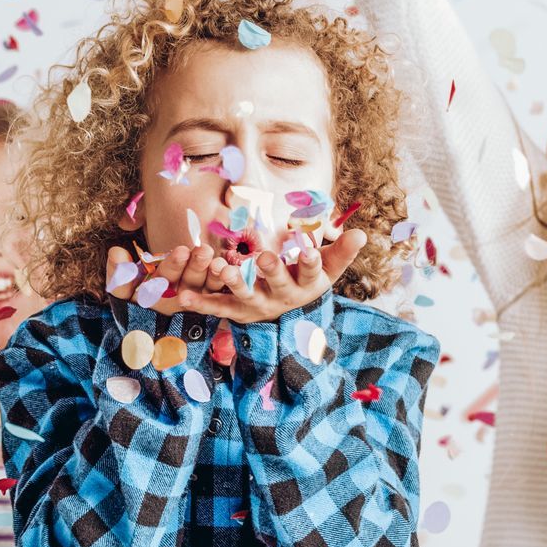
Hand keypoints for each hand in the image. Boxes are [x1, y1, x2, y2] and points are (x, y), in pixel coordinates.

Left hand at [175, 226, 367, 323]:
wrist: (287, 314)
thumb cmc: (307, 279)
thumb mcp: (328, 267)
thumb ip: (342, 251)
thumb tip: (362, 233)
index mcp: (307, 284)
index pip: (313, 272)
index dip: (311, 262)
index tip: (309, 251)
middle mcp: (282, 297)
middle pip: (279, 284)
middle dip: (272, 271)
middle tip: (264, 257)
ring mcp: (257, 305)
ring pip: (246, 296)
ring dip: (235, 283)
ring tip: (224, 270)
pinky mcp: (234, 309)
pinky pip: (217, 305)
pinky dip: (201, 301)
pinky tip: (184, 293)